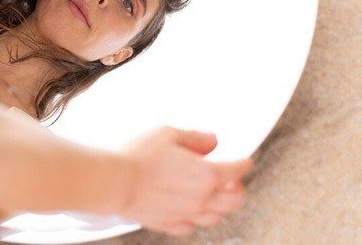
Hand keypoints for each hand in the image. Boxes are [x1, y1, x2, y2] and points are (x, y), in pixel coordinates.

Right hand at [118, 127, 252, 236]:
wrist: (116, 182)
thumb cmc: (139, 158)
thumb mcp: (169, 134)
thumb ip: (195, 138)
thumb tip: (211, 140)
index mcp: (207, 174)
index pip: (237, 171)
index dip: (244, 164)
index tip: (245, 162)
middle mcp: (202, 198)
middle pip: (235, 200)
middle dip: (237, 188)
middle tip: (231, 180)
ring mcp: (187, 214)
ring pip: (216, 217)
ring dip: (219, 205)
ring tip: (213, 195)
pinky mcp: (171, 224)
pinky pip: (192, 226)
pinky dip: (195, 218)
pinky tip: (190, 209)